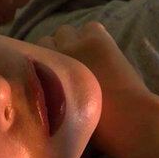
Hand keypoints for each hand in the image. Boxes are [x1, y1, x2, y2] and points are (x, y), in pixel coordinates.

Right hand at [36, 22, 153, 156]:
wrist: (126, 119)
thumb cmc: (95, 129)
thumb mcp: (59, 116)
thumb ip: (49, 99)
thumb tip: (47, 90)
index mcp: (40, 79)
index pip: (31, 58)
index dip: (43, 65)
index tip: (52, 74)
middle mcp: (51, 59)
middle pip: (44, 42)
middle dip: (55, 51)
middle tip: (70, 65)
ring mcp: (73, 45)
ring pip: (64, 31)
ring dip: (73, 41)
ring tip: (86, 56)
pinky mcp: (95, 39)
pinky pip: (89, 28)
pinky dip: (93, 35)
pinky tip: (101, 50)